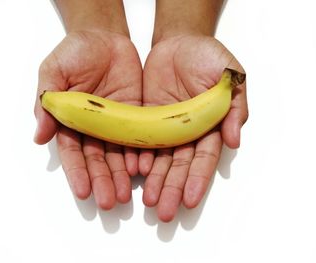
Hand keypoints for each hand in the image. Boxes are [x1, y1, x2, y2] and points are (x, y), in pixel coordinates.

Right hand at [34, 30, 141, 208]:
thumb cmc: (75, 52)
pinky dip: (141, 154)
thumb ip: (47, 102)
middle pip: (98, 159)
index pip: (73, 153)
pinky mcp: (136, 116)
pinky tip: (143, 168)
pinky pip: (138, 137)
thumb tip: (39, 135)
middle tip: (109, 202)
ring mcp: (116, 124)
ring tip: (126, 194)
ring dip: (122, 175)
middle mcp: (94, 128)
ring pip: (119, 154)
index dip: (78, 172)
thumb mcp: (54, 71)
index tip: (83, 191)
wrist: (105, 37)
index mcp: (71, 122)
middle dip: (102, 180)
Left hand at [140, 35, 247, 221]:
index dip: (197, 179)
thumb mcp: (229, 76)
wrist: (179, 42)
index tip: (190, 200)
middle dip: (173, 188)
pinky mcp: (146, 119)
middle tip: (164, 212)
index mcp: (209, 126)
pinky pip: (141, 140)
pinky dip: (137, 156)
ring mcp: (165, 127)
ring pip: (159, 158)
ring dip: (154, 180)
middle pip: (179, 165)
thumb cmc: (208, 56)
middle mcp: (187, 132)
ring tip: (148, 200)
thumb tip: (235, 139)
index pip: (203, 158)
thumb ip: (235, 107)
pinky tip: (134, 172)